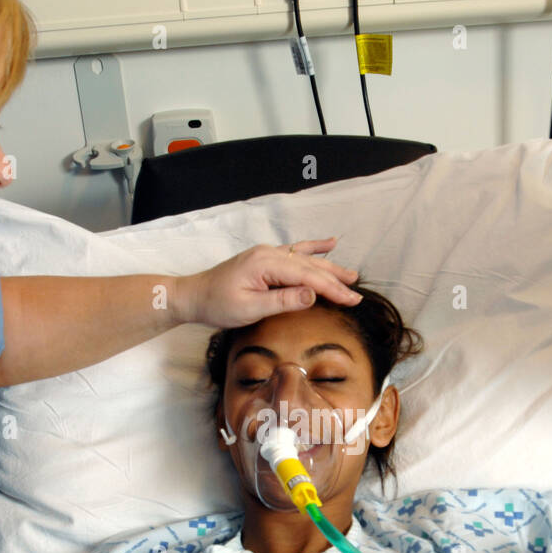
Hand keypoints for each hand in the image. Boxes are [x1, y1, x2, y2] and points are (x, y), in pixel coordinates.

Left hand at [176, 239, 361, 328]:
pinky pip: (295, 252)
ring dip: (330, 266)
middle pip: (310, 266)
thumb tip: (313, 295)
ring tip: (352, 274)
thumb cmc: (218, 305)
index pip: (307, 277)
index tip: (352, 300)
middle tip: (357, 293)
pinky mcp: (265, 259)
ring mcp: (268, 254)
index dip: (332, 289)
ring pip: (306, 259)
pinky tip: (329, 244)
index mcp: (266, 264)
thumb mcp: (250, 309)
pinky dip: (313, 248)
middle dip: (336, 280)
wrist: (194, 296)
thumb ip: (283, 301)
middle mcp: (269, 254)